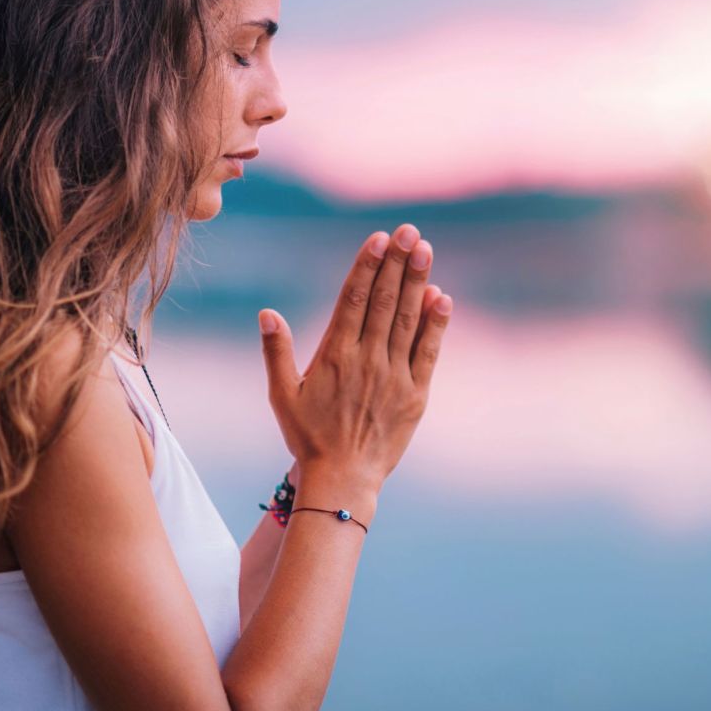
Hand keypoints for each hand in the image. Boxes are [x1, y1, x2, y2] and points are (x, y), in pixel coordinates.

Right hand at [258, 224, 452, 489]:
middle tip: (410, 231)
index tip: (379, 238)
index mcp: (335, 355)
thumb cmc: (308, 437)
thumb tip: (267, 312)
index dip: (367, 266)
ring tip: (425, 250)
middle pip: (384, 301)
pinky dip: (436, 324)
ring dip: (417, 282)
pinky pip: (428, 352)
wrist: (343, 479)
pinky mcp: (416, 394)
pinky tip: (442, 297)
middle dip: (397, 262)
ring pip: (407, 319)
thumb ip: (276, 351)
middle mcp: (367, 360)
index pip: (354, 299)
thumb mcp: (281, 394)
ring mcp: (394, 376)